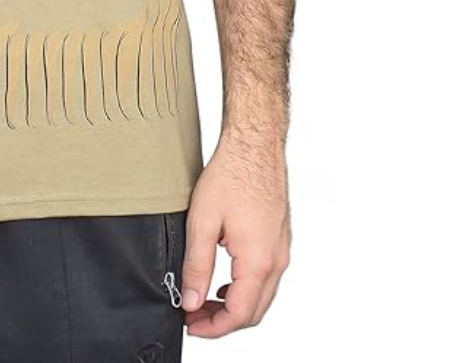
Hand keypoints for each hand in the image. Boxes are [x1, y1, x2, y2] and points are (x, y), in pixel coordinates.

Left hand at [180, 135, 290, 337]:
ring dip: (234, 306)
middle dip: (223, 322)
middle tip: (194, 318)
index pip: (239, 315)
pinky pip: (265, 277)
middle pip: (253, 311)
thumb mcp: (202, 221)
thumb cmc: (232, 174)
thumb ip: (197, 265)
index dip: (213, 328)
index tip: (191, 326)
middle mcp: (276, 261)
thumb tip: (192, 300)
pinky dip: (244, 289)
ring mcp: (281, 250)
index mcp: (259, 261)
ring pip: (261, 296)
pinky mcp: (278, 240)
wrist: (255, 145)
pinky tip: (224, 281)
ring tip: (203, 301)